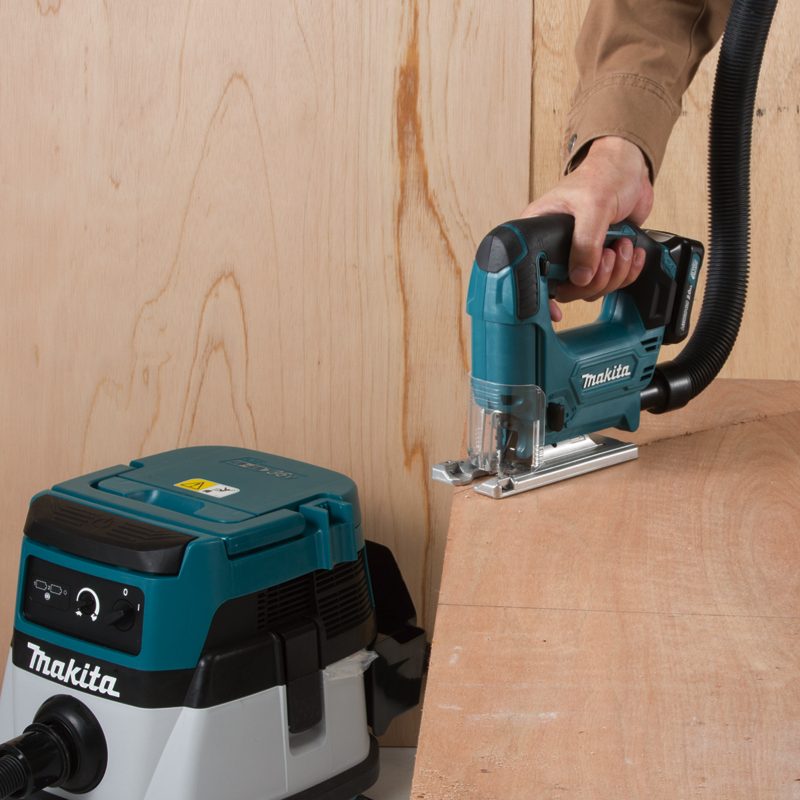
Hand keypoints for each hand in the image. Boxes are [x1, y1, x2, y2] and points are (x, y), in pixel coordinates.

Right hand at [521, 136, 653, 320]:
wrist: (631, 169)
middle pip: (567, 288)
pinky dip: (627, 271)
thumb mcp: (593, 205)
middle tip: (606, 256)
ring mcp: (579, 255)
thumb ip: (586, 242)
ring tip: (622, 245)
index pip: (530, 271)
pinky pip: (611, 280)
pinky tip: (631, 251)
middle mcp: (556, 248)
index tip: (554, 310)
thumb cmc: (604, 174)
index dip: (542, 295)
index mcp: (539, 232)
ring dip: (615, 273)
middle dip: (594, 279)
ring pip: (591, 288)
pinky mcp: (600, 258)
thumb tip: (581, 276)